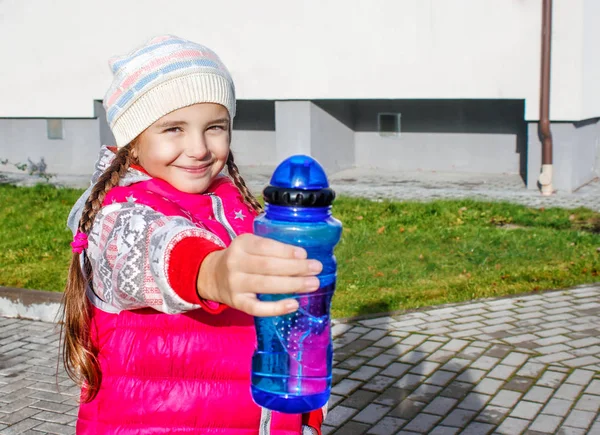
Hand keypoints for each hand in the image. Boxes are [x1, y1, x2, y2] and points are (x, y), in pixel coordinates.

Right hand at [197, 234, 322, 316]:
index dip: (286, 251)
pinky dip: (276, 308)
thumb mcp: (250, 245)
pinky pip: (258, 308)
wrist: (212, 276)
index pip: (265, 246)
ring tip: (313, 284)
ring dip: (292, 285)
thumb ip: (271, 248)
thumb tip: (304, 257)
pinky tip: (294, 304)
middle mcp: (235, 263)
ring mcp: (235, 285)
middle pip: (268, 266)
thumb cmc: (241, 258)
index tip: (305, 254)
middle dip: (295, 267)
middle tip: (317, 269)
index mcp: (241, 245)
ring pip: (265, 285)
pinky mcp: (237, 303)